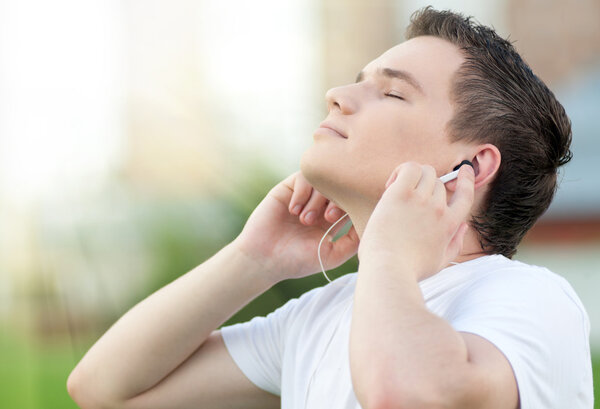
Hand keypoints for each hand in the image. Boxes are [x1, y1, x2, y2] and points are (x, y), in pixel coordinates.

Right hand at [233, 171, 358, 282]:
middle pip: (341, 187)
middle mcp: (321, 205)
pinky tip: (294, 211)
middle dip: (337, 200)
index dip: (351, 205)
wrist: (263, 259)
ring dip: (316, 200)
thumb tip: (374, 222)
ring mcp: (305, 195)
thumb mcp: (333, 254)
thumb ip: (354, 240)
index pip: (352, 201)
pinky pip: (304, 176)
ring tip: (305, 220)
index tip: (338, 220)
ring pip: (323, 181)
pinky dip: (302, 192)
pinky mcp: (288, 188)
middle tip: (326, 218)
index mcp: (333, 220)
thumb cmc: (298, 261)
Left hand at [358, 162, 474, 279]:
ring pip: (425, 172)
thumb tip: (464, 226)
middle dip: (423, 187)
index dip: (466, 180)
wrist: (388, 269)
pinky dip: (401, 170)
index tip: (465, 169)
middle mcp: (439, 209)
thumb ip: (456, 244)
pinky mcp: (401, 194)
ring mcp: (421, 200)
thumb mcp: (440, 262)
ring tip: (396, 193)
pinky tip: (391, 185)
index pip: (465, 195)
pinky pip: (409, 168)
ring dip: (413, 178)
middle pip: (438, 183)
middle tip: (405, 202)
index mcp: (450, 225)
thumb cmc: (410, 270)